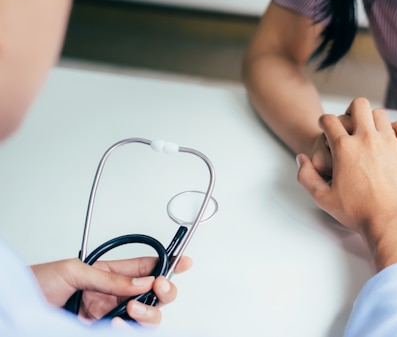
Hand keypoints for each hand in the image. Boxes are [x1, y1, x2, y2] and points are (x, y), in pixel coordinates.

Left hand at [30, 256, 192, 325]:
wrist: (15, 312)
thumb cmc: (35, 285)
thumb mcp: (72, 271)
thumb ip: (109, 277)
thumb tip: (141, 282)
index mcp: (109, 273)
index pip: (146, 267)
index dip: (168, 263)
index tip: (184, 261)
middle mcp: (113, 295)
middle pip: (155, 294)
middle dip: (165, 290)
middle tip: (159, 288)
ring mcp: (109, 316)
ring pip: (147, 317)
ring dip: (148, 312)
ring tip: (132, 309)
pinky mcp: (102, 332)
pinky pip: (129, 332)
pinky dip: (130, 328)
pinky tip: (119, 323)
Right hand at [297, 97, 396, 269]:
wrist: (391, 222)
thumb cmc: (357, 212)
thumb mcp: (323, 198)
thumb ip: (306, 176)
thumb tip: (301, 158)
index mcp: (344, 149)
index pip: (329, 120)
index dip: (324, 121)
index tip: (325, 128)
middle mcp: (366, 139)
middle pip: (359, 105)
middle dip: (351, 110)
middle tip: (350, 123)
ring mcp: (389, 142)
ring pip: (380, 114)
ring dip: (373, 120)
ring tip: (370, 132)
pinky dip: (396, 129)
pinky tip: (391, 138)